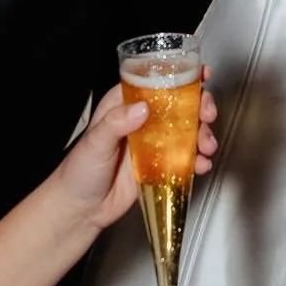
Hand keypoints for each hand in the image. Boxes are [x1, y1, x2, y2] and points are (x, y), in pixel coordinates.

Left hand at [49, 73, 220, 236]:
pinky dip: (198, 160)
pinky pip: (186, 158)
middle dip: (200, 106)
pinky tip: (201, 165)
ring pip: (188, 130)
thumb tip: (141, 108)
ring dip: (203, 135)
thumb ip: (116, 123)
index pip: (156, 81)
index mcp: (125, 104)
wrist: (80, 210)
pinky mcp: (161, 165)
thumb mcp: (94, 142)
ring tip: (206, 147)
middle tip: (207, 116)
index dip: (181, 75)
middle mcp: (143, 120)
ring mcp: (154, 142)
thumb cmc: (79, 172)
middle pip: (180, 103)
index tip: (201, 75)